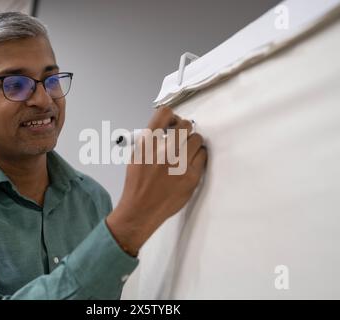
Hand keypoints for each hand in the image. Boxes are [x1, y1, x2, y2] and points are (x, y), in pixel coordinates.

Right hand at [106, 106, 207, 255]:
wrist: (141, 210)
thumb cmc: (138, 185)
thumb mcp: (136, 156)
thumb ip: (151, 140)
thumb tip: (168, 127)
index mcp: (147, 144)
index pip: (164, 114)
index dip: (171, 116)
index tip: (172, 122)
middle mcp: (163, 152)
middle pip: (185, 125)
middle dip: (184, 129)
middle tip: (182, 137)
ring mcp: (179, 165)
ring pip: (197, 139)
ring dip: (192, 143)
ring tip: (185, 153)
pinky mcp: (191, 177)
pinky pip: (203, 156)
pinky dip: (198, 158)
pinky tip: (189, 164)